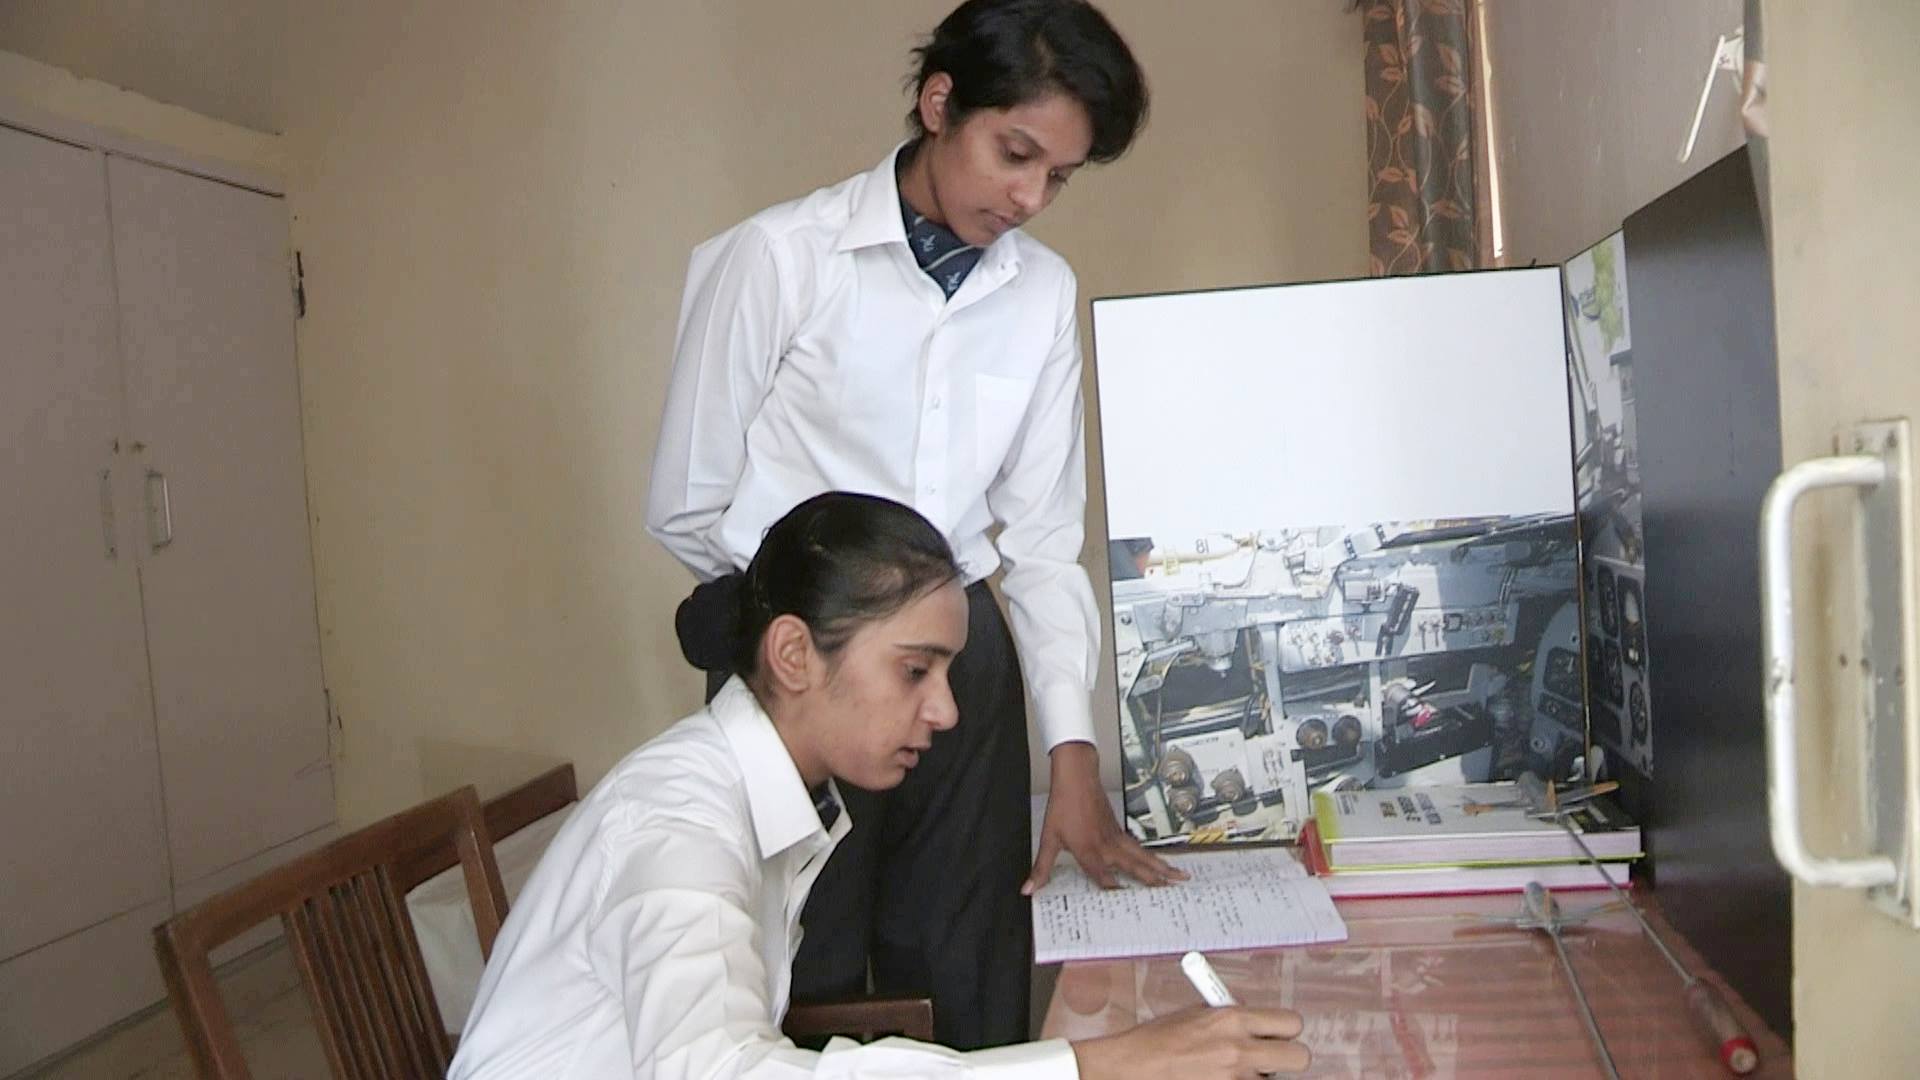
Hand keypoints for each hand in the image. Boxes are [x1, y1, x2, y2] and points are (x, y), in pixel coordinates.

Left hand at [1025, 742, 1184, 892]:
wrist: (1077, 777)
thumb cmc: (1063, 805)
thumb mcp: (1049, 838)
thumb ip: (1041, 867)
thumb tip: (1029, 888)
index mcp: (1089, 850)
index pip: (1103, 877)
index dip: (1113, 891)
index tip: (1125, 905)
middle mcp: (1106, 846)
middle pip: (1134, 866)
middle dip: (1153, 880)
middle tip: (1172, 888)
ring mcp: (1116, 837)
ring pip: (1142, 856)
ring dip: (1160, 867)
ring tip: (1178, 876)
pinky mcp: (1119, 830)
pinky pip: (1138, 848)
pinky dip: (1151, 857)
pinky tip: (1159, 862)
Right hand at [1072, 1005, 1310, 1078]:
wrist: (1135, 1068)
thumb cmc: (1159, 1040)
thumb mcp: (1197, 1014)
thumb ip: (1232, 1016)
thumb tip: (1258, 1020)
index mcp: (1232, 1019)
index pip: (1292, 1022)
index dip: (1286, 1029)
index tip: (1277, 1033)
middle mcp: (1240, 1050)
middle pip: (1300, 1057)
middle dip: (1288, 1056)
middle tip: (1270, 1057)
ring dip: (1256, 1076)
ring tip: (1226, 1070)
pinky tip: (1219, 1078)